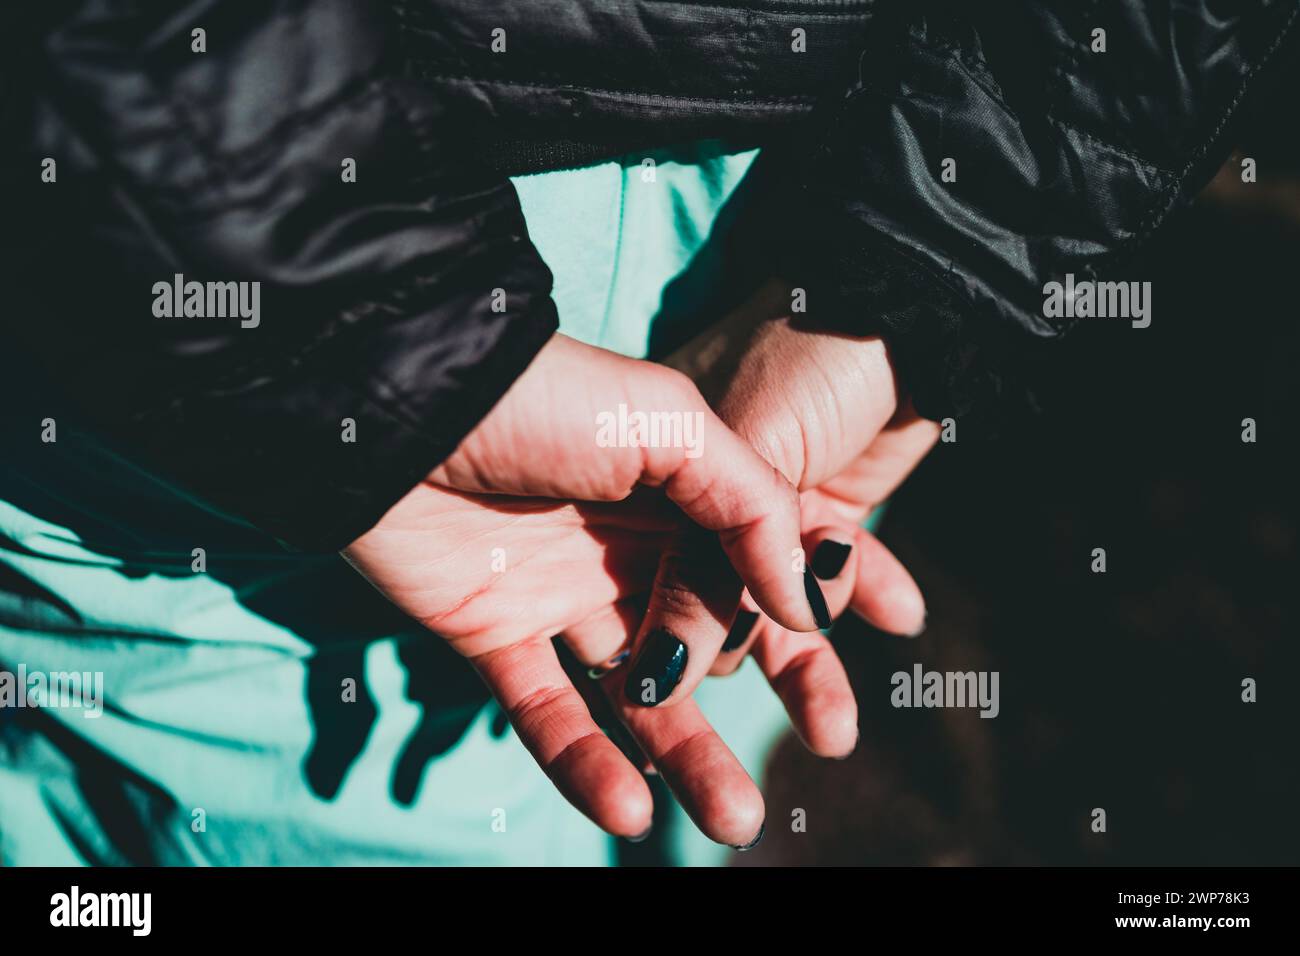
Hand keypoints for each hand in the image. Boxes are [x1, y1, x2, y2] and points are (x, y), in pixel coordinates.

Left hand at [344, 333, 821, 844]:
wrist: (395, 406)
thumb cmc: (542, 398)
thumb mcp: (670, 422)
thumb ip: (753, 505)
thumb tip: (811, 605)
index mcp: (683, 489)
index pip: (765, 566)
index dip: (816, 622)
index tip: (852, 669)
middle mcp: (631, 546)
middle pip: (716, 637)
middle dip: (777, 696)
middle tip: (825, 752)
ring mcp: (562, 594)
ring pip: (639, 691)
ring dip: (687, 755)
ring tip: (733, 819)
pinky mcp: (492, 634)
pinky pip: (547, 712)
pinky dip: (586, 763)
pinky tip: (630, 806)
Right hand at [665, 279, 938, 756]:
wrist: (898, 295)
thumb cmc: (798, 358)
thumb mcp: (745, 463)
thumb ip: (700, 572)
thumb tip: (663, 686)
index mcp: (640, 484)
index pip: (633, 595)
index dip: (652, 664)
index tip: (659, 730)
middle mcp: (688, 506)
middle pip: (698, 621)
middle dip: (719, 693)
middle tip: (733, 797)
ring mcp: (761, 513)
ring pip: (775, 615)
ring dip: (807, 672)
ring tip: (835, 732)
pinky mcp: (828, 514)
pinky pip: (836, 577)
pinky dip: (866, 596)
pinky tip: (900, 618)